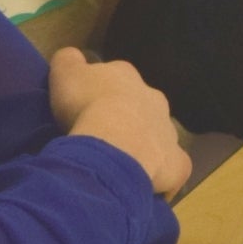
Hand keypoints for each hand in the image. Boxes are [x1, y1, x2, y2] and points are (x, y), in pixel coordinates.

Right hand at [46, 48, 190, 193]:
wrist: (113, 142)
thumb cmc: (86, 105)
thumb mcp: (65, 73)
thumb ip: (69, 61)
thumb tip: (73, 58)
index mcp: (126, 76)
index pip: (116, 76)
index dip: (101, 90)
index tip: (87, 105)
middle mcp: (154, 99)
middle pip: (141, 105)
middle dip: (127, 116)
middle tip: (105, 135)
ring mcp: (168, 131)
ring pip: (158, 135)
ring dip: (143, 145)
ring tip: (121, 162)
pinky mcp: (177, 163)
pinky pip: (173, 168)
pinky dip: (163, 176)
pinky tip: (147, 185)